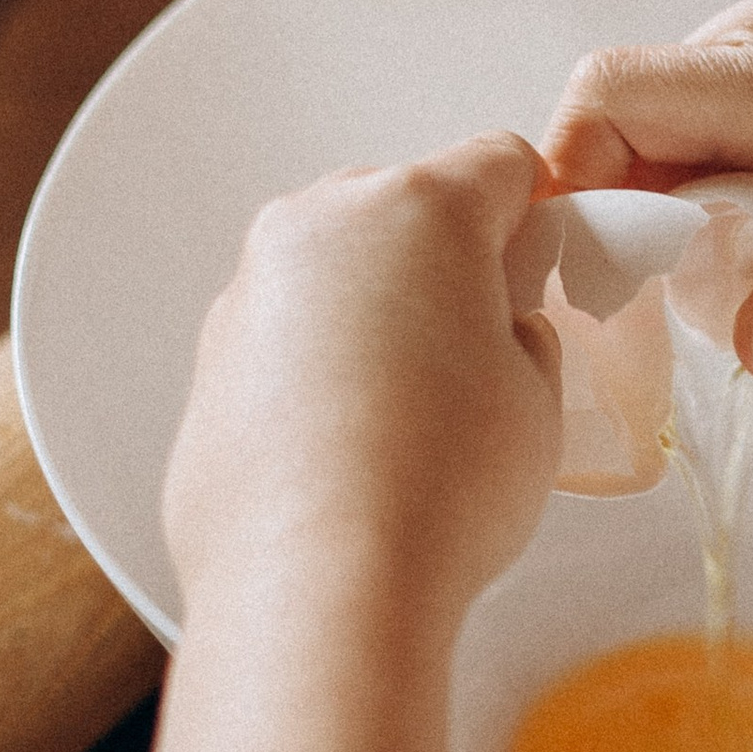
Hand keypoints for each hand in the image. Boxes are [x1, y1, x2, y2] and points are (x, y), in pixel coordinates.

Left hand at [163, 134, 561, 630]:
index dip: (534, 220)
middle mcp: (320, 227)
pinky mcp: (211, 359)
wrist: (316, 587)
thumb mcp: (537, 402)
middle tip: (486, 348)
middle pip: (405, 208)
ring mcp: (253, 290)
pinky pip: (285, 336)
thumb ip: (523, 337)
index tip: (541, 268)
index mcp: (417, 209)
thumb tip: (501, 333)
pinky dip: (319, 368)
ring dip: (377, 315)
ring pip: (337, 272)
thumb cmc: (431, 492)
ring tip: (417, 415)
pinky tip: (355, 444)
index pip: (499, 164)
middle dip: (447, 264)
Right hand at [543, 0, 752, 372]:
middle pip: (629, 131)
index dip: (575, 187)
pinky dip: (751, 163)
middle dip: (651, 227)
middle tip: (739, 299)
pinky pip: (732, 102)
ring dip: (709, 201)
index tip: (611, 275)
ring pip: (682, 122)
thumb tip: (752, 354)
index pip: (606, 101)